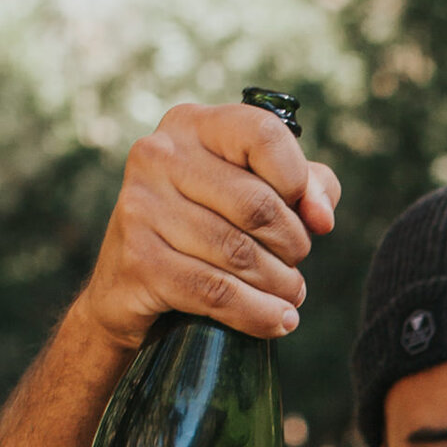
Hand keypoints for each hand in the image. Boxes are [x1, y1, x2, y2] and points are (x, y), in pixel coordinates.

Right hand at [81, 97, 341, 348]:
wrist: (125, 288)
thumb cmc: (205, 227)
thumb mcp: (256, 190)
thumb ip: (305, 185)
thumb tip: (321, 217)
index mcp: (192, 125)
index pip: (263, 134)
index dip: (300, 181)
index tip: (310, 218)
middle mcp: (159, 155)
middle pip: (257, 204)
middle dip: (292, 245)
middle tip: (294, 266)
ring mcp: (141, 206)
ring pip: (239, 253)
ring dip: (280, 284)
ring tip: (289, 296)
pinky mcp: (138, 260)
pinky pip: (215, 292)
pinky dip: (257, 313)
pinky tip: (277, 321)